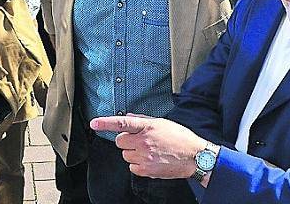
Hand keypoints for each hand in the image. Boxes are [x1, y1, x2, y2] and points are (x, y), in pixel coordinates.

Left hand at [90, 114, 206, 179]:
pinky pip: (131, 167)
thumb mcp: (163, 123)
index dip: (106, 122)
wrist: (195, 157)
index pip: (122, 123)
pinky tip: (150, 160)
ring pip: (125, 155)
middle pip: (120, 141)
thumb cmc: (181, 138)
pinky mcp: (146, 170)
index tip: (94, 123)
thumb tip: (128, 118)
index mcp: (148, 127)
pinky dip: (138, 164)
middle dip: (127, 141)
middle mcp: (144, 141)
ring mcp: (144, 156)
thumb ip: (143, 121)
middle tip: (140, 141)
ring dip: (132, 153)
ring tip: (148, 151)